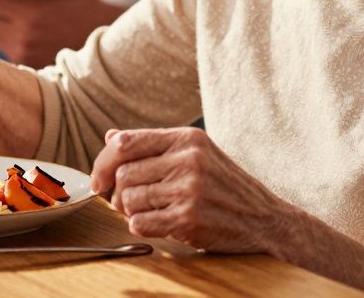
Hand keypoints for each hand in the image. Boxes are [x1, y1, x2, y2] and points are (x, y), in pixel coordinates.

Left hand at [90, 127, 294, 254]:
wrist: (265, 218)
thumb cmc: (225, 186)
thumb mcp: (196, 154)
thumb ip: (153, 146)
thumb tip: (110, 136)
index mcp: (186, 138)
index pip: (125, 143)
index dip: (103, 163)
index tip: (98, 181)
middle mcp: (188, 159)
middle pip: (123, 174)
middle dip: (118, 193)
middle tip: (127, 203)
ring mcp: (189, 189)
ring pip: (129, 200)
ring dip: (131, 212)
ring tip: (149, 212)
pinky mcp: (189, 218)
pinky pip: (140, 223)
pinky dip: (142, 226)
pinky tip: (158, 224)